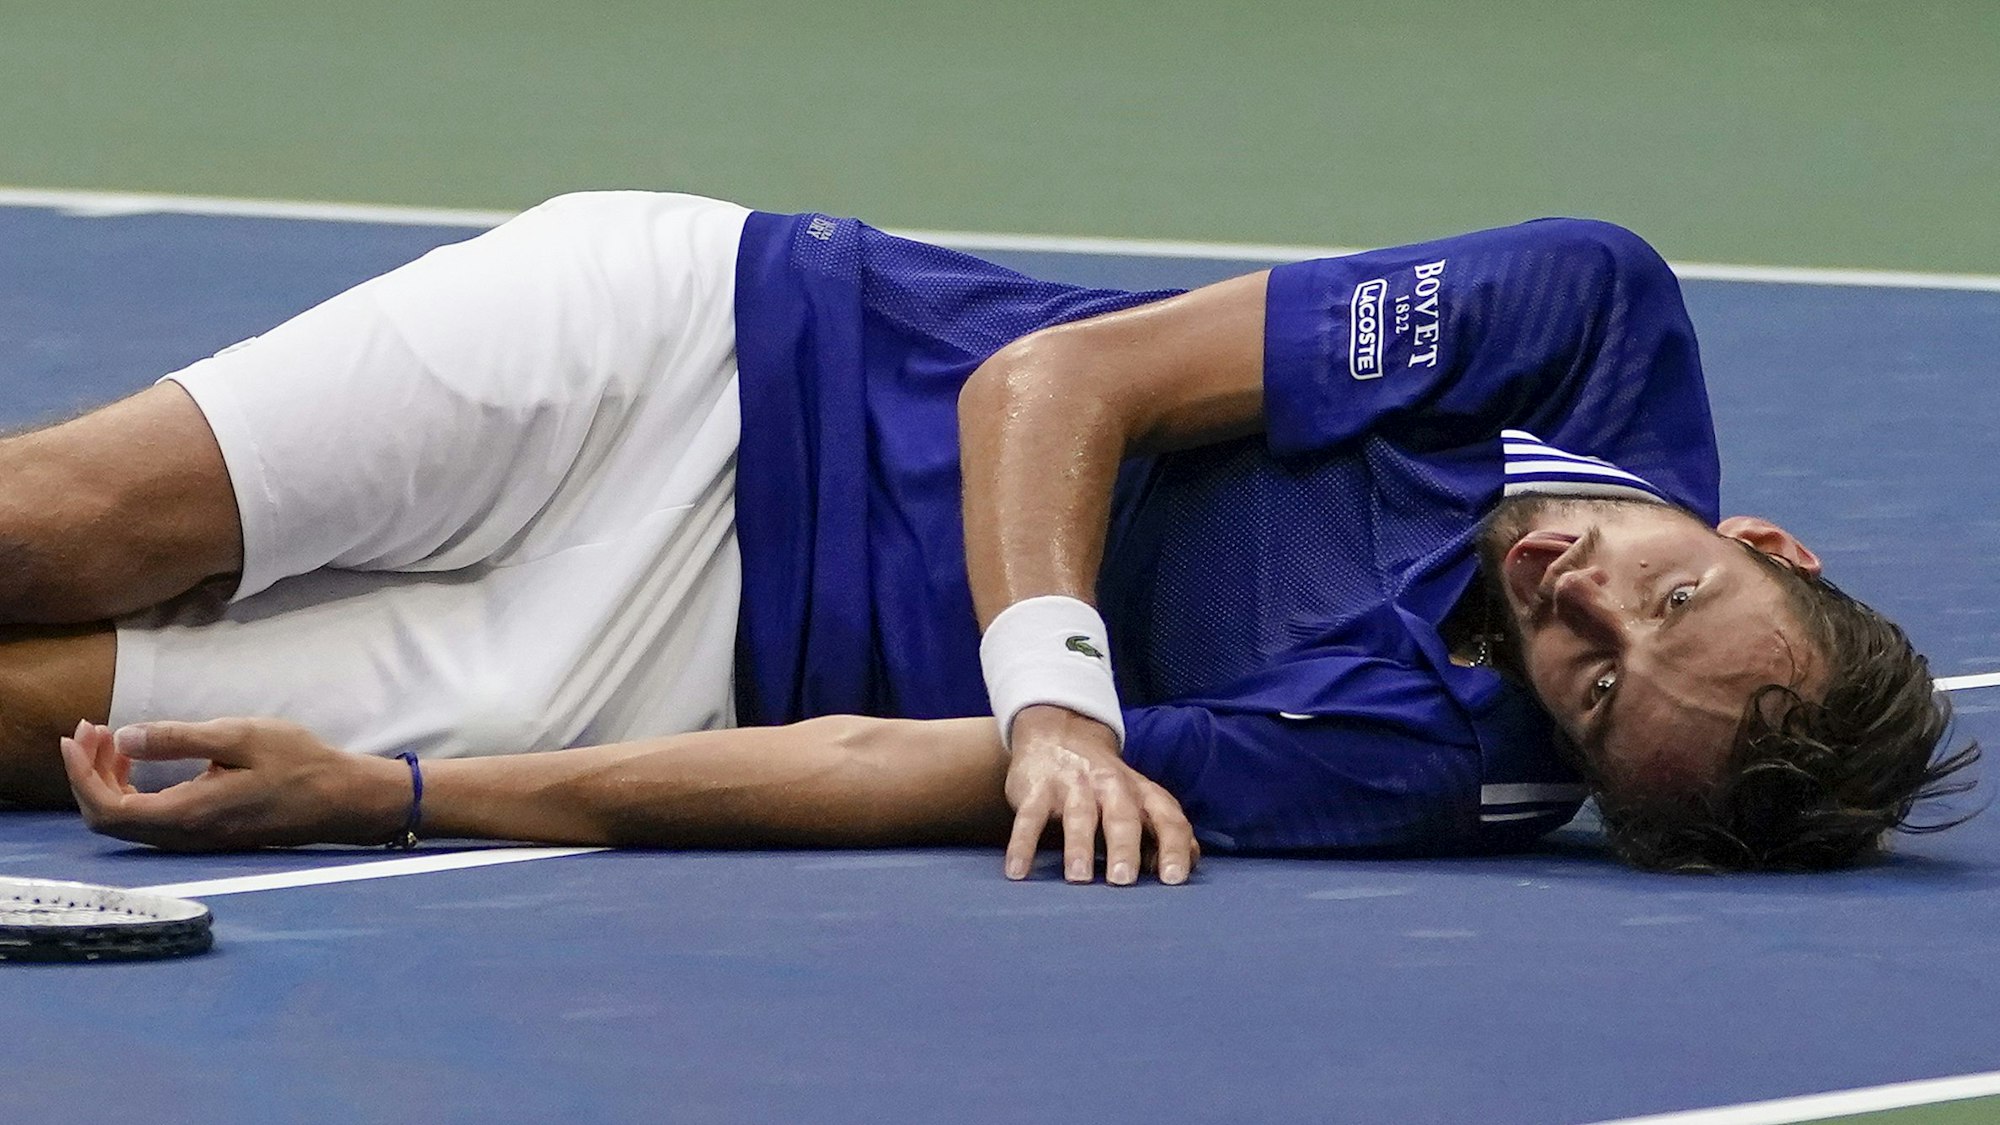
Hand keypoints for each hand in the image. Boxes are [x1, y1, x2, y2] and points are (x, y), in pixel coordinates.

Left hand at [60, 718, 408, 849]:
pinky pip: (150, 819)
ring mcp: (195, 839)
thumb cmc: (299, 763)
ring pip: (127, 820)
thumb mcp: (240, 737)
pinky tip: (141, 762)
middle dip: (89, 773)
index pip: (106, 807)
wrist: (342, 798)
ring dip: (109, 780)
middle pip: (108, 817)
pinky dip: (131, 789)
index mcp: (188, 813)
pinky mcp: (205, 834)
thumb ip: (179, 739)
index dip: (80, 773)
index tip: (78, 734)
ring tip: (113, 740)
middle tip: (94, 730)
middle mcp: (184, 836)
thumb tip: (125, 738)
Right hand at [1002, 705, 1197, 884]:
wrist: (1058, 734)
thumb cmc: (1107, 785)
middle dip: (1124, 848)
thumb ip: (1163, 832)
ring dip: (1079, 847)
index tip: (1174, 879)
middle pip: (1122, 816)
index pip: (1167, 818)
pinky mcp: (1037, 788)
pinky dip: (1022, 845)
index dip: (1173, 847)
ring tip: (1078, 878)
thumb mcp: (1139, 800)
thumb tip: (1188, 867)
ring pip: (1079, 815)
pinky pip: (1029, 818)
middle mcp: (1111, 785)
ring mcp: (1073, 784)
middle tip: (1122, 881)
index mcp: (1142, 792)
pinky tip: (1017, 872)